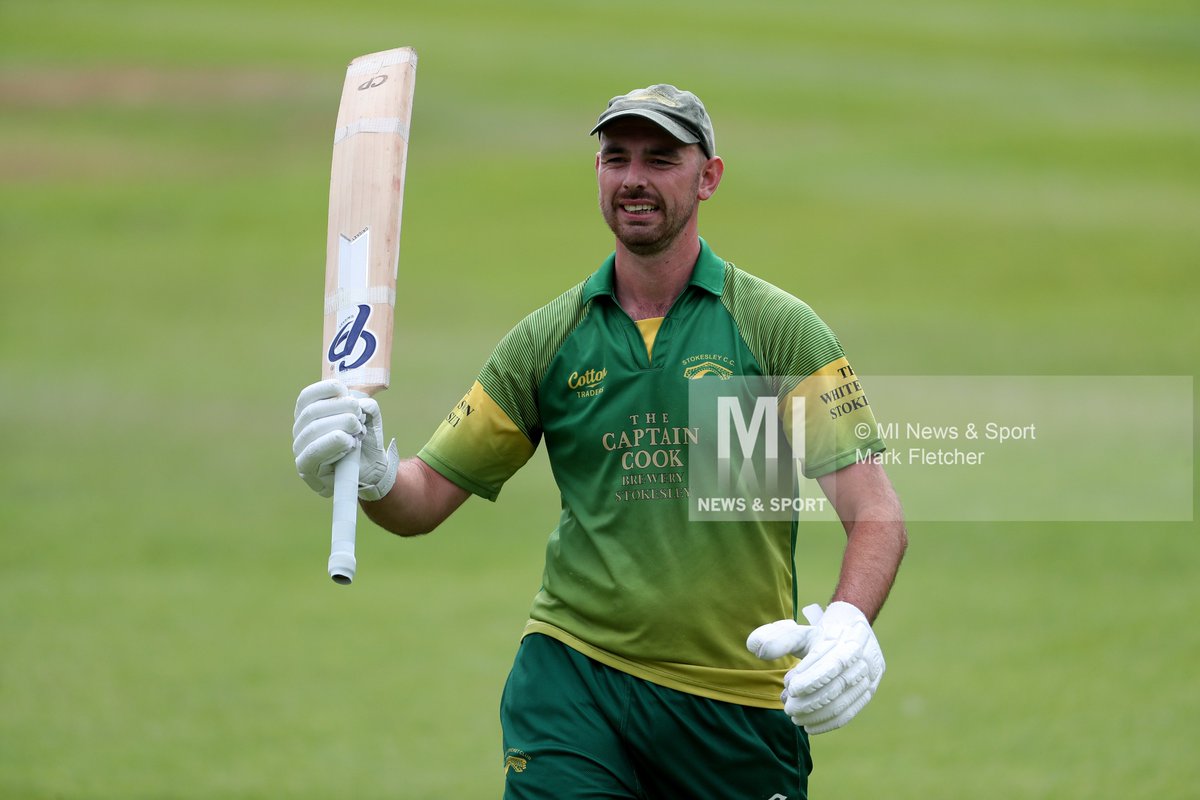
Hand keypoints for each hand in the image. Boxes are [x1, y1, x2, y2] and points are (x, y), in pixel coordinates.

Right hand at [292, 379, 398, 500]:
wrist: (370, 470)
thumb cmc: (364, 440)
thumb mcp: (369, 418)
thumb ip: (366, 406)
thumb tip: (360, 403)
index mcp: (309, 413)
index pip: (307, 396)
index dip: (324, 389)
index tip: (343, 390)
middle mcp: (300, 429)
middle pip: (312, 411)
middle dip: (340, 408)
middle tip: (359, 415)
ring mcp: (300, 448)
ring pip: (313, 430)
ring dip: (340, 425)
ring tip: (358, 429)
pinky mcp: (305, 467)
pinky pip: (314, 452)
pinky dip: (333, 443)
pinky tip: (349, 442)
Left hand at [747, 602, 884, 733]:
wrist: (853, 633)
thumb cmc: (820, 636)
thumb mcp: (799, 632)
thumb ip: (777, 639)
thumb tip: (756, 649)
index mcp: (847, 638)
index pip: (832, 661)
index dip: (812, 677)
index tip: (790, 688)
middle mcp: (862, 657)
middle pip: (838, 684)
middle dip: (811, 700)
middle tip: (788, 708)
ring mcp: (869, 675)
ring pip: (844, 701)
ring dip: (817, 714)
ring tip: (794, 717)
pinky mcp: (868, 691)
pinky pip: (850, 711)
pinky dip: (829, 722)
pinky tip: (809, 727)